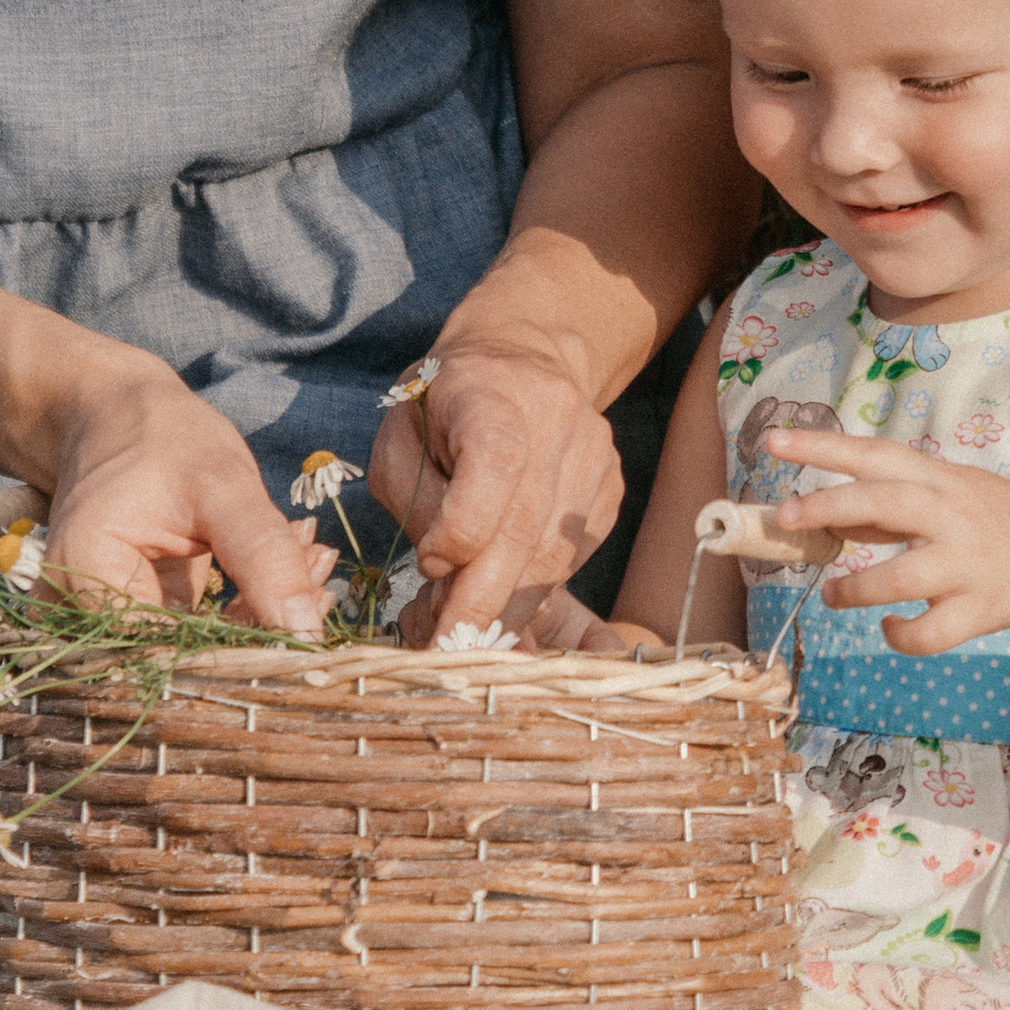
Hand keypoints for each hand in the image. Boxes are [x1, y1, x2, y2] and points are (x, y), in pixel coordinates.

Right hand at [44, 357, 333, 632]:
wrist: (117, 414)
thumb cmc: (162, 436)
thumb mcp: (222, 484)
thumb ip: (264, 556)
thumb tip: (307, 634)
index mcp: (87, 574)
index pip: (175, 650)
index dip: (249, 648)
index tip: (314, 620)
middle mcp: (84, 610)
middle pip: (189, 653)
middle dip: (265, 624)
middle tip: (322, 571)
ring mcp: (109, 617)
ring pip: (201, 647)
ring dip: (264, 613)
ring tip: (314, 559)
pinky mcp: (140, 615)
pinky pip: (201, 630)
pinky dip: (248, 603)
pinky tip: (292, 566)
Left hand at [367, 337, 622, 646]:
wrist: (520, 362)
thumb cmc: (440, 406)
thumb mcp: (399, 437)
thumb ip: (414, 501)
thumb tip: (446, 573)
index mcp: (494, 390)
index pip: (496, 464)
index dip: (463, 528)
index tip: (428, 564)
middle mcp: (557, 418)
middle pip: (527, 526)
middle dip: (483, 600)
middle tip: (447, 647)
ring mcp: (594, 454)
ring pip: (555, 554)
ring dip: (508, 606)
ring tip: (466, 633)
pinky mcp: (610, 488)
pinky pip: (573, 557)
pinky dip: (535, 589)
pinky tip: (501, 600)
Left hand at [762, 429, 1009, 655]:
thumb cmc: (991, 521)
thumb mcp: (945, 494)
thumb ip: (887, 503)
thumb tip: (823, 514)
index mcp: (939, 480)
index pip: (875, 454)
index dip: (823, 446)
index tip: (773, 440)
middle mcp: (953, 515)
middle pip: (886, 503)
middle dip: (830, 507)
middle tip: (787, 517)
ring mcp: (968, 564)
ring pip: (902, 578)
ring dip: (855, 589)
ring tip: (832, 596)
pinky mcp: (981, 610)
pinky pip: (931, 632)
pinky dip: (901, 635)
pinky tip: (890, 628)